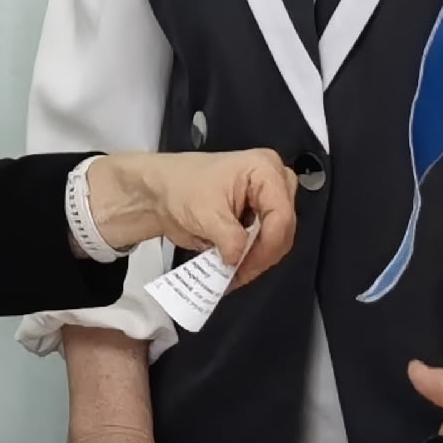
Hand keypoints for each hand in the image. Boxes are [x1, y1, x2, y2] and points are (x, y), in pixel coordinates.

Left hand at [84, 150, 295, 280]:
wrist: (158, 191)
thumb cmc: (180, 186)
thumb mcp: (206, 213)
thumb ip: (229, 238)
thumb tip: (239, 259)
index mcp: (264, 169)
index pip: (282, 213)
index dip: (268, 245)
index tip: (247, 265)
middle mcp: (272, 182)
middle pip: (284, 227)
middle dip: (263, 254)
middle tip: (240, 273)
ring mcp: (266, 201)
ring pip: (278, 238)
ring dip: (257, 259)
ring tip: (235, 273)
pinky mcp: (257, 217)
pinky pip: (264, 243)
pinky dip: (251, 258)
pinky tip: (235, 268)